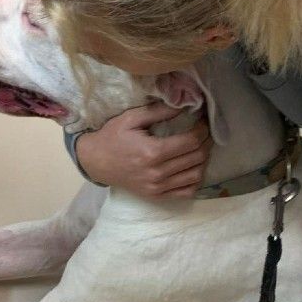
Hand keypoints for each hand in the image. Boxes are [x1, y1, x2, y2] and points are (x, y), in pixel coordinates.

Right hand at [76, 102, 212, 197]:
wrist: (95, 162)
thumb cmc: (112, 137)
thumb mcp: (131, 118)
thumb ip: (158, 111)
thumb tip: (184, 105)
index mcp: (152, 152)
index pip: (191, 141)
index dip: (203, 130)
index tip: (203, 121)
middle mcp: (157, 172)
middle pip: (196, 158)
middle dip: (206, 142)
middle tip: (205, 132)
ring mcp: (157, 187)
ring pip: (195, 175)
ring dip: (204, 160)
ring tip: (201, 147)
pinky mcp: (156, 195)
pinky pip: (186, 192)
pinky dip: (195, 180)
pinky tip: (192, 167)